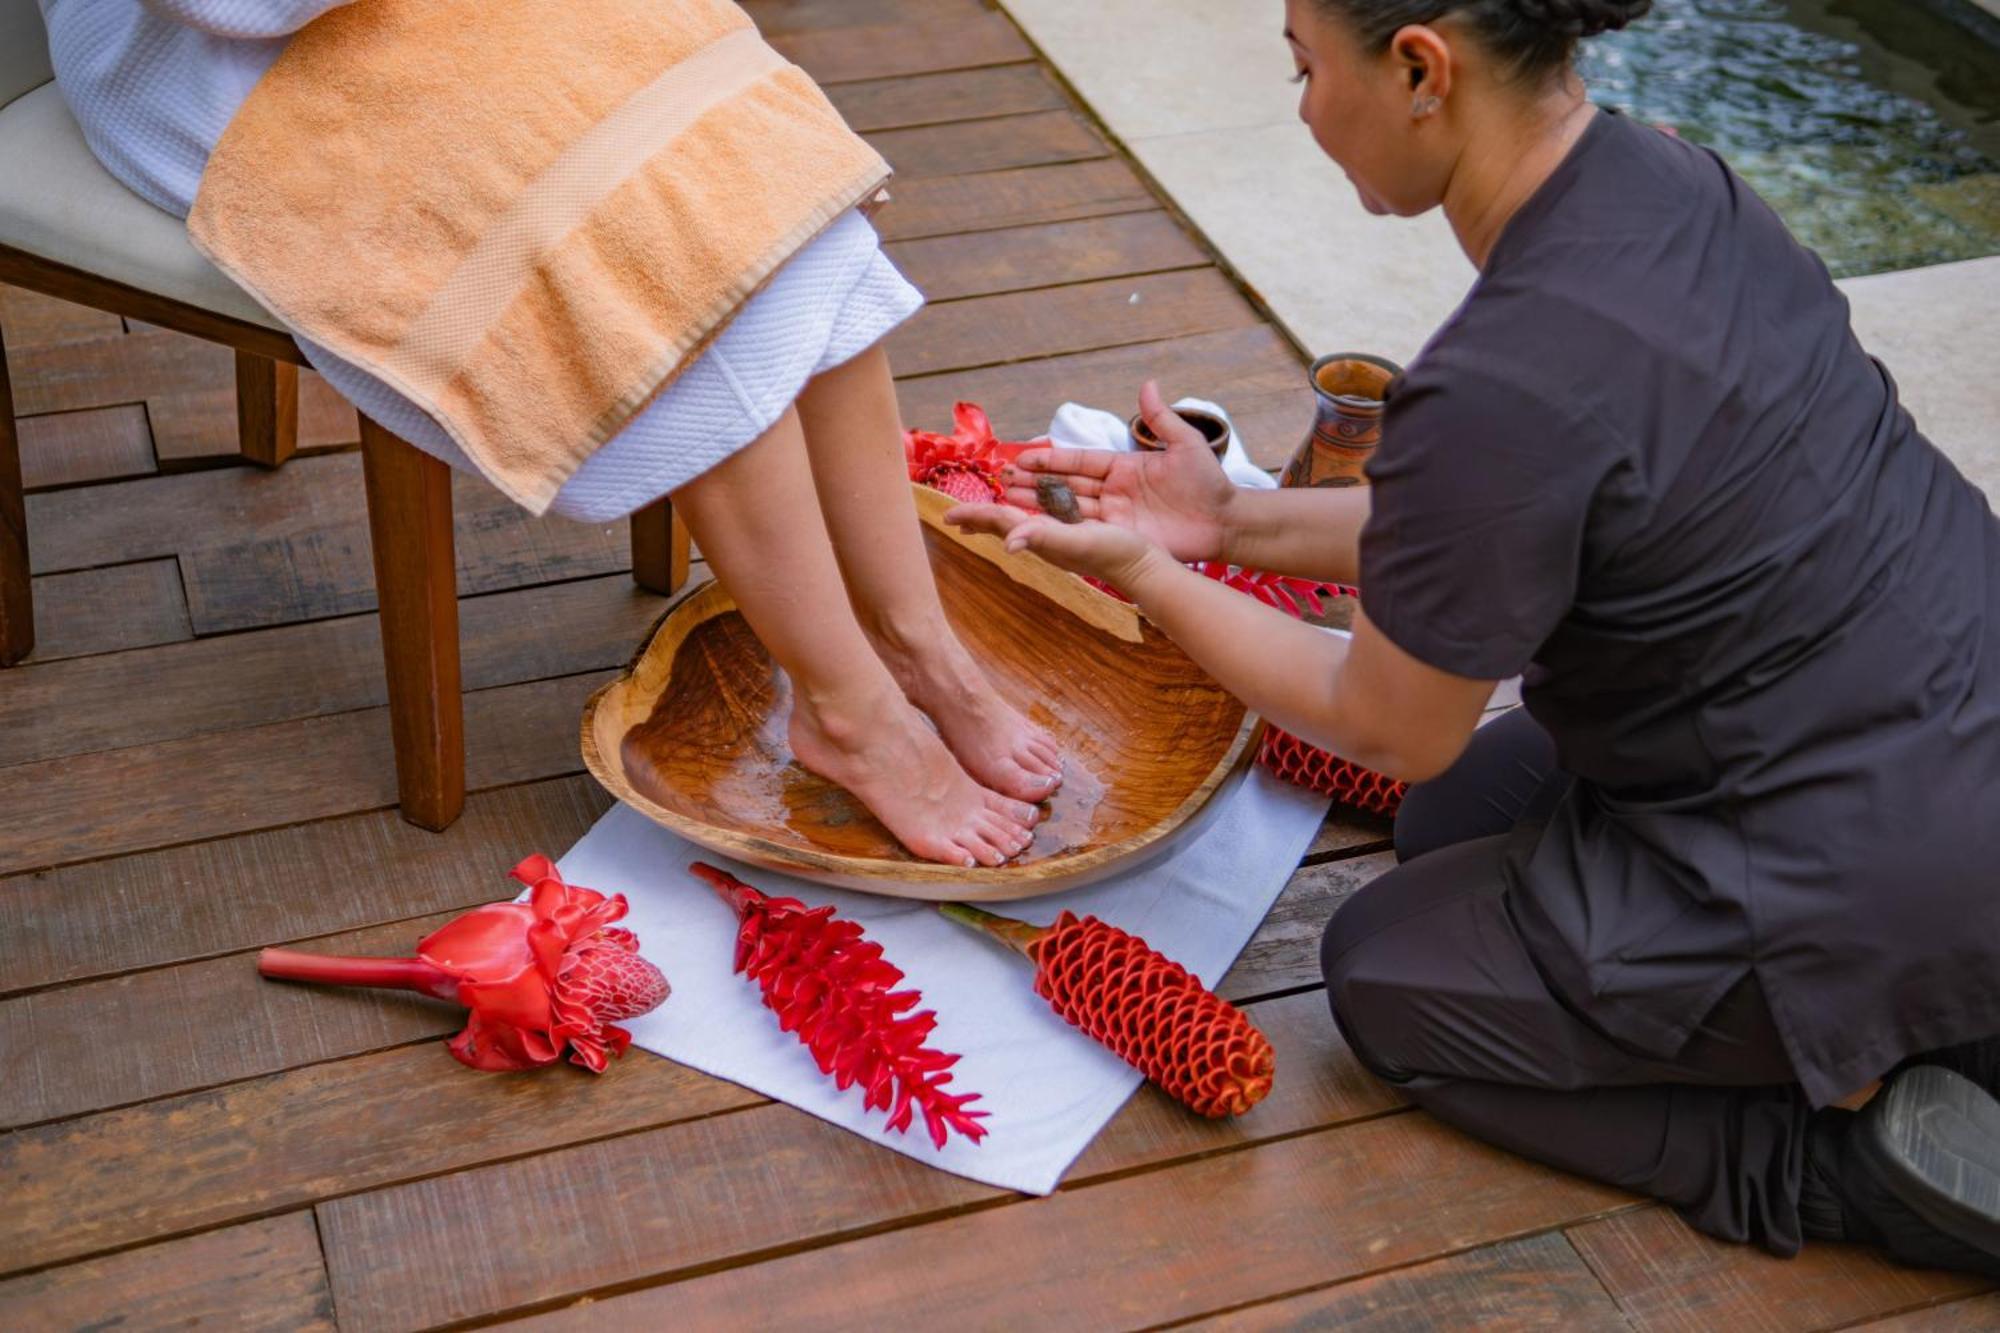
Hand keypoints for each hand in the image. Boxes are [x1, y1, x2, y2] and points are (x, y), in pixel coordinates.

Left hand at [943, 502, 1163, 591]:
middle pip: (1002, 525)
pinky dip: (1023, 518)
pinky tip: (1026, 522)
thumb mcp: (1079, 541)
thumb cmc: (1114, 553)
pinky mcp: (1074, 536)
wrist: (1144, 567)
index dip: (974, 515)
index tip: (946, 515)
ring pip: (1018, 525)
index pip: (999, 522)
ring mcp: (1058, 540)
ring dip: (996, 519)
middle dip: (978, 519)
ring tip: (980, 518)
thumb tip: (1007, 543)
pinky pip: (1039, 523)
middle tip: (954, 517)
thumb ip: (1043, 538)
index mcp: (1040, 537)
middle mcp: (1044, 540)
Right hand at [1000, 381, 1235, 563]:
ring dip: (1037, 506)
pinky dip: (1059, 530)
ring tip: (1004, 501)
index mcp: (1122, 467)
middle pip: (1065, 486)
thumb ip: (1162, 419)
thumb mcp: (1186, 445)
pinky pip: (1085, 533)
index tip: (1023, 456)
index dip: (1050, 459)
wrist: (1225, 521)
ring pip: (1068, 510)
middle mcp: (1112, 491)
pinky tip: (1034, 528)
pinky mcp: (1121, 538)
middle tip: (1000, 479)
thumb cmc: (1209, 483)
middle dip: (1033, 483)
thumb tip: (1148, 385)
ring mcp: (1115, 516)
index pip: (1078, 461)